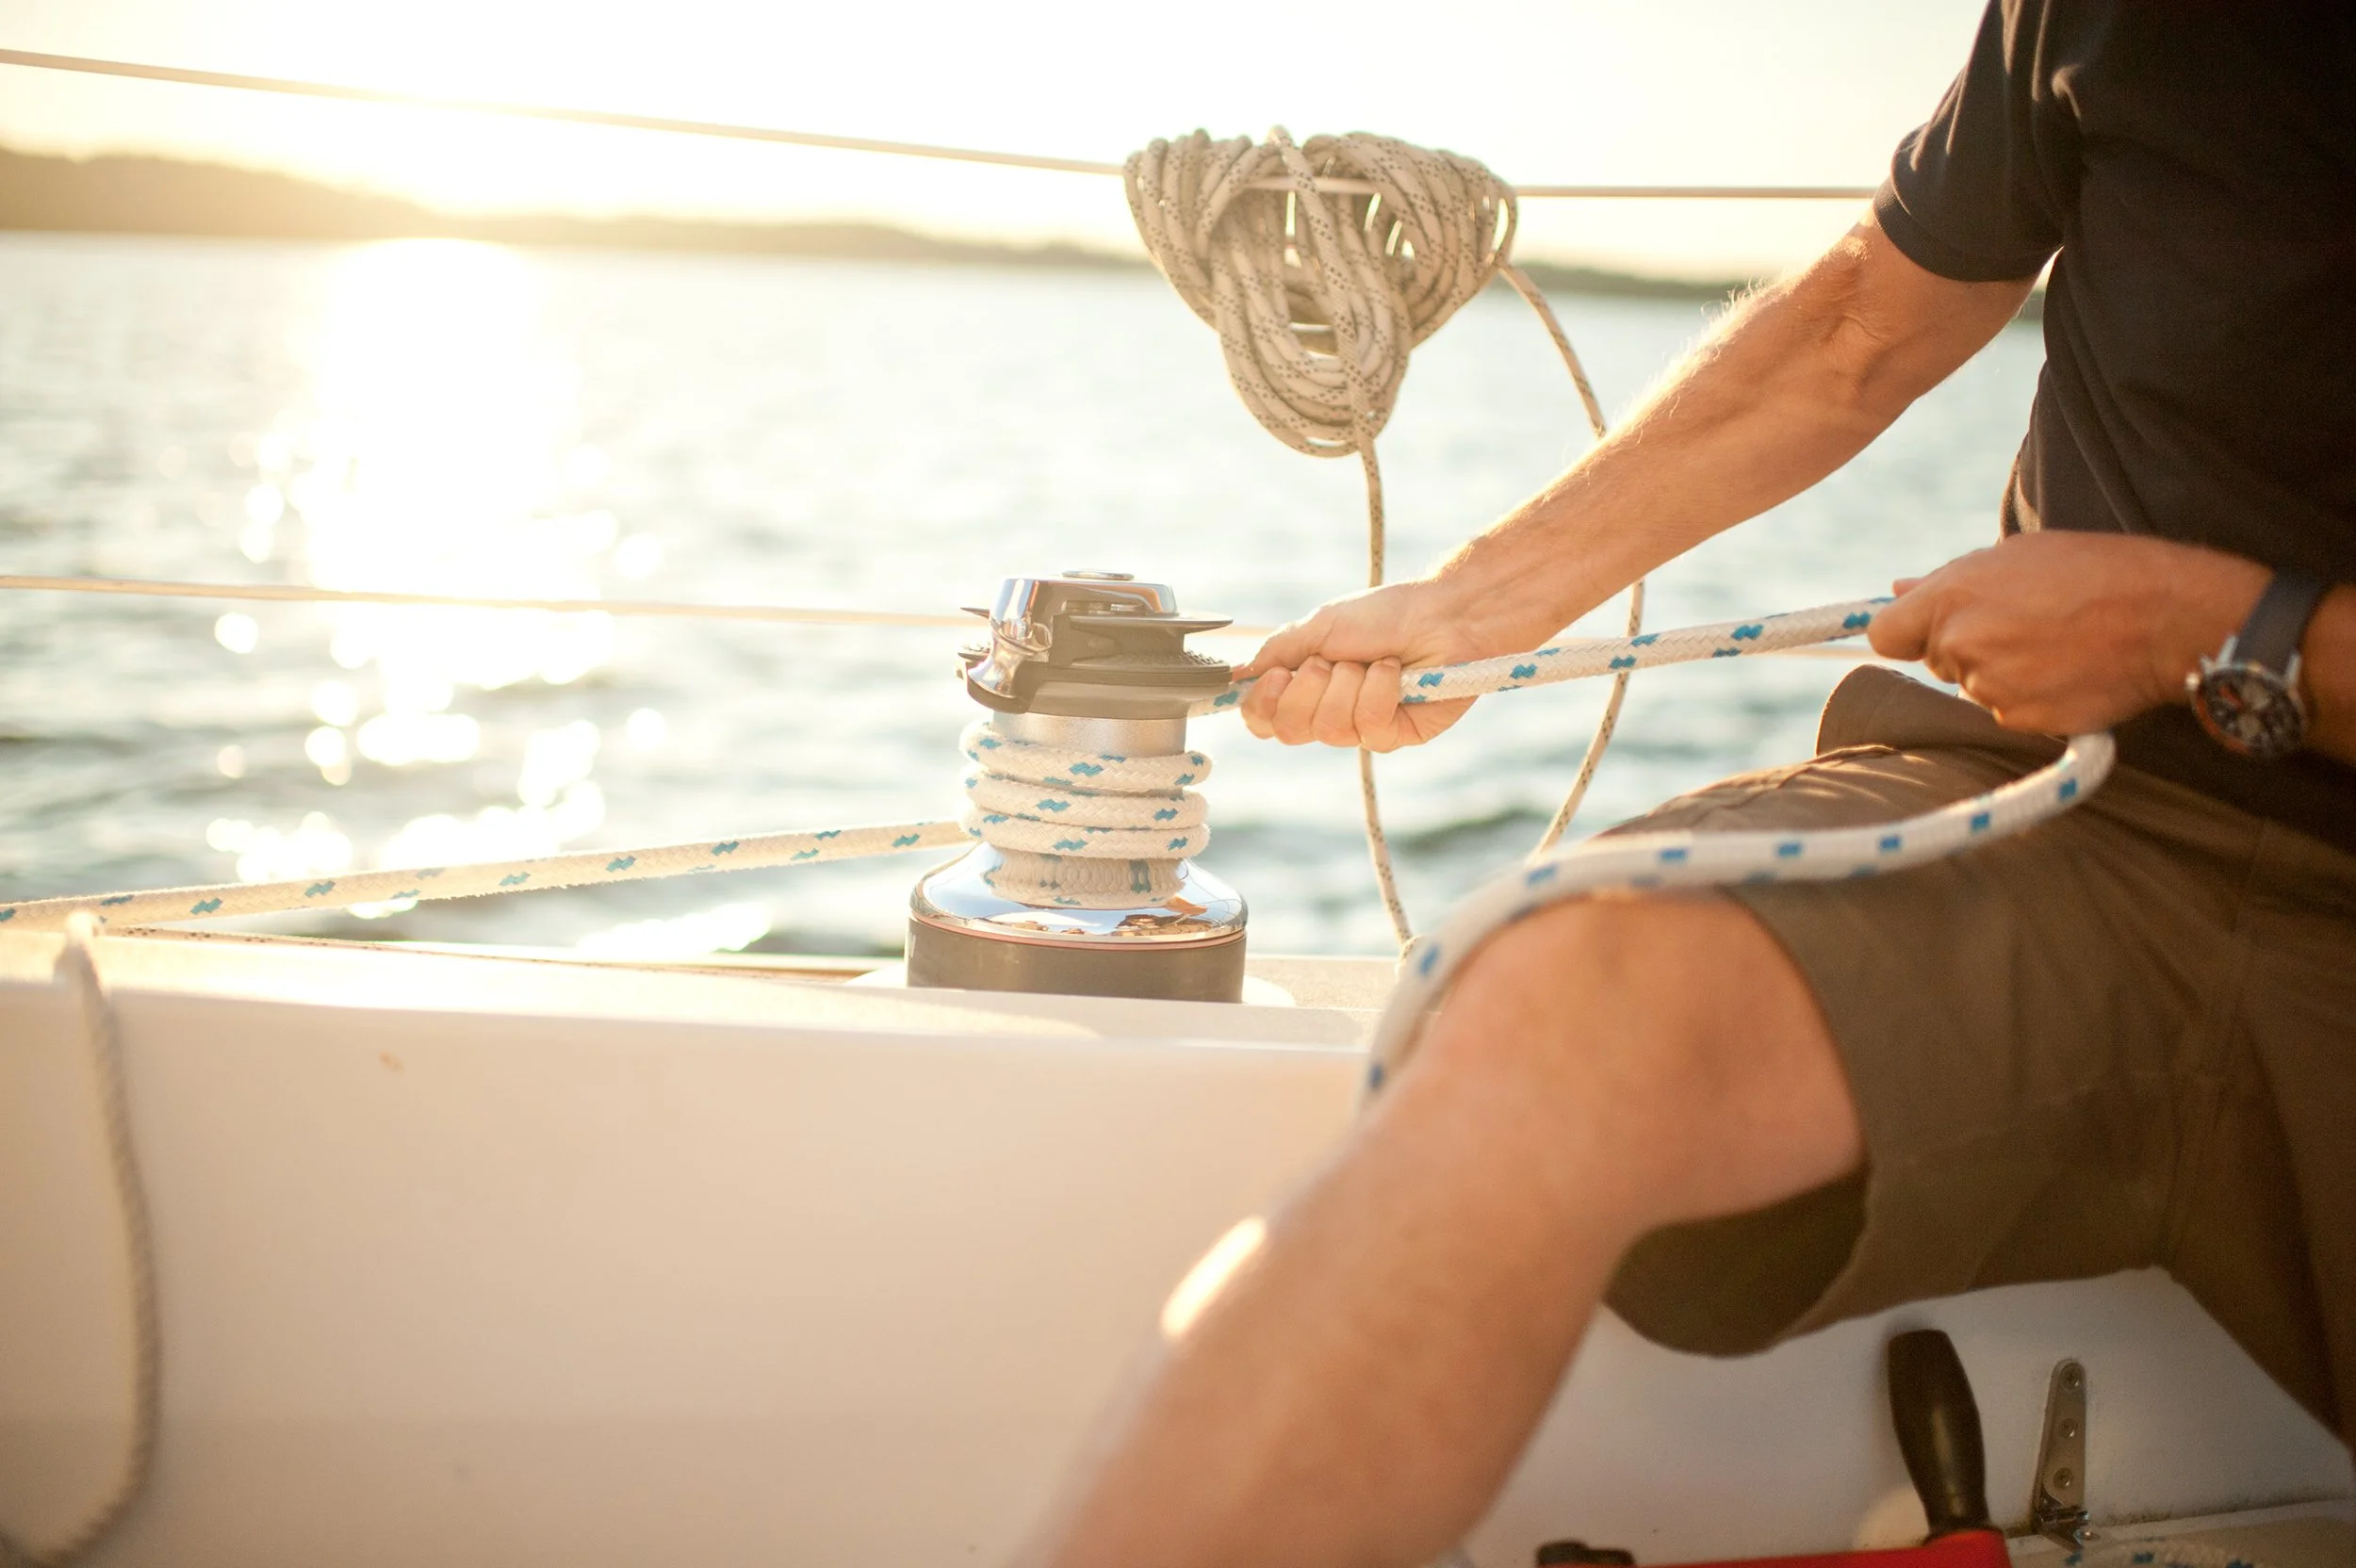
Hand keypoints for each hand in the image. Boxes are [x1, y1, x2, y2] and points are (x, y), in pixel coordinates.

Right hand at [1238, 579, 1518, 749]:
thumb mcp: (1319, 626)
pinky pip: (1369, 726)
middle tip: (1334, 659)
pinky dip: (1380, 688)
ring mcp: (1363, 728)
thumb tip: (1236, 676)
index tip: (1278, 674)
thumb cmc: (1384, 616)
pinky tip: (1395, 671)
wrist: (1442, 613)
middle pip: (1290, 731)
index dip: (1263, 705)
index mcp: (1306, 690)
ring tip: (1373, 660)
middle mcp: (1330, 714)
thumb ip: (1276, 652)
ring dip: (1349, 683)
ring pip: (1330, 728)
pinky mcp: (1397, 736)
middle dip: (1309, 688)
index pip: (1264, 721)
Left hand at [1867, 531, 2267, 733]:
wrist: (2168, 616)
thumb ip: (1949, 579)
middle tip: (2026, 625)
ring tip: (2057, 644)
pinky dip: (2031, 698)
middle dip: (1968, 647)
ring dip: (2002, 673)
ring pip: (1974, 687)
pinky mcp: (2020, 720)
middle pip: (1938, 660)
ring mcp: (1988, 687)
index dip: (1907, 633)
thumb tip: (1898, 589)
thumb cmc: (2097, 572)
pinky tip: (2070, 671)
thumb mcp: (2018, 555)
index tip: (1926, 632)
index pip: (1885, 635)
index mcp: (1951, 596)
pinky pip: (2008, 712)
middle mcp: (1960, 644)